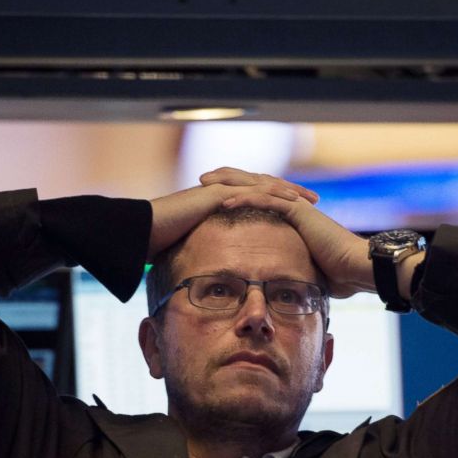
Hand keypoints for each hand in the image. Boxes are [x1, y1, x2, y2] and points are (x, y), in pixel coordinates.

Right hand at [147, 173, 316, 260]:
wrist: (143, 232)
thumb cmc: (159, 243)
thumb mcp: (189, 249)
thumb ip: (204, 253)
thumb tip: (211, 273)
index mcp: (219, 203)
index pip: (255, 198)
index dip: (277, 203)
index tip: (299, 213)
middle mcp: (222, 192)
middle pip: (265, 186)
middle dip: (290, 192)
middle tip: (314, 199)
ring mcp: (219, 189)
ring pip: (262, 184)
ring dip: (288, 190)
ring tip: (309, 199)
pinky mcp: (216, 193)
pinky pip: (250, 191)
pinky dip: (272, 194)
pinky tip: (290, 202)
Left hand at [200, 167, 372, 297]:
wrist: (358, 268)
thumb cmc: (340, 274)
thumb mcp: (308, 269)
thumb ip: (294, 267)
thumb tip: (283, 286)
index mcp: (294, 216)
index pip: (261, 196)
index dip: (238, 192)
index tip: (215, 193)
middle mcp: (294, 205)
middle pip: (255, 184)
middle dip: (228, 179)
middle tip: (203, 178)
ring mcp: (297, 206)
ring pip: (256, 186)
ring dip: (229, 183)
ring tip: (206, 183)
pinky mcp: (299, 212)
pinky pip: (266, 200)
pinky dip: (244, 199)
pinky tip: (224, 201)